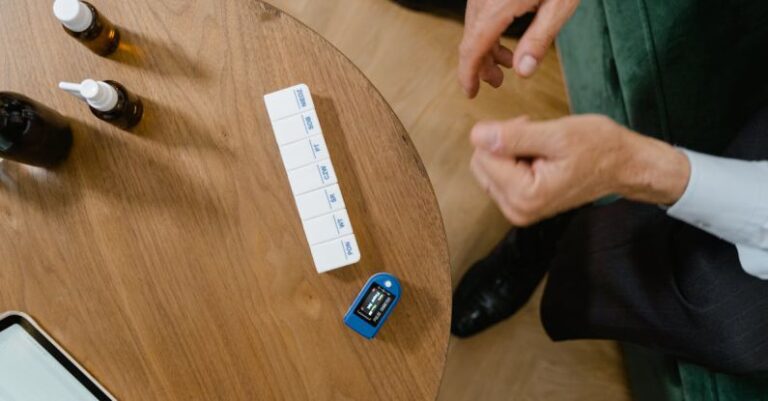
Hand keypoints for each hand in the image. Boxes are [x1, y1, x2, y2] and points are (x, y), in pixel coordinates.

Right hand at [459, 0, 579, 97]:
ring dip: (486, 48)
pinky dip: (488, 31)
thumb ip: (539, 40)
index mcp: (498, 6)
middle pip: (470, 39)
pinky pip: (480, 13)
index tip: (470, 92)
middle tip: (498, 82)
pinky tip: (506, 37)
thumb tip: (522, 73)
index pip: (472, 49)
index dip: (468, 74)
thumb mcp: (559, 6)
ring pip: (474, 26)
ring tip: (508, 63)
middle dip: (481, 65)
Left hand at [469, 115, 691, 225]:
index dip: (503, 133)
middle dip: (503, 143)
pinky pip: (499, 176)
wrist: (623, 166)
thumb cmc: (598, 148)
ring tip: (541, 146)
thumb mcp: (557, 135)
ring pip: (488, 168)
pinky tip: (538, 156)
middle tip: (536, 135)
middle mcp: (517, 211)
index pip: (483, 155)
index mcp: (524, 196)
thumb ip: (513, 137)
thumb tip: (476, 136)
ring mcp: (518, 211)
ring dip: (509, 150)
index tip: (531, 127)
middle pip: (481, 164)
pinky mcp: (521, 206)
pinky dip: (514, 160)